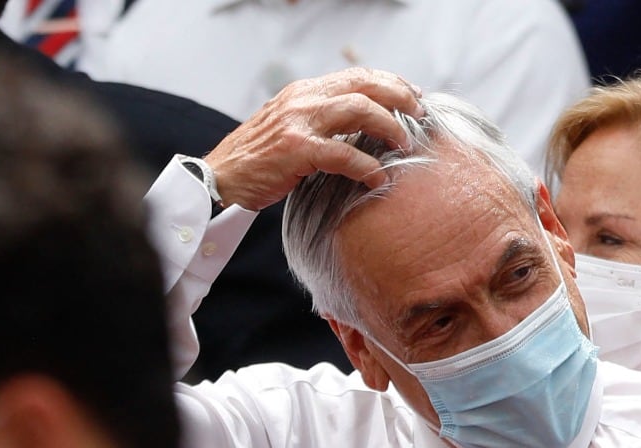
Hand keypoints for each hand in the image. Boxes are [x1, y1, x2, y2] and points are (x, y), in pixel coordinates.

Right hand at [204, 68, 423, 210]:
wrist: (220, 177)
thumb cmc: (260, 159)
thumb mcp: (292, 127)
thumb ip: (322, 121)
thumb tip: (362, 126)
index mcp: (304, 92)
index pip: (356, 76)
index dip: (391, 83)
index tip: (414, 96)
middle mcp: (303, 99)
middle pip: (363, 85)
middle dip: (399, 96)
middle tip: (420, 114)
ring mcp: (299, 122)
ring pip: (358, 110)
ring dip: (389, 126)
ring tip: (405, 144)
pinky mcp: (296, 150)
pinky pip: (343, 154)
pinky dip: (367, 166)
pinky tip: (379, 178)